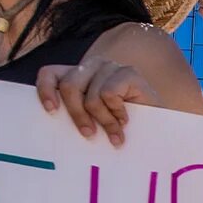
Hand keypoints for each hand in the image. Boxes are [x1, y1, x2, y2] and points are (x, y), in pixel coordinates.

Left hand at [36, 56, 156, 146]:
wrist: (157, 130)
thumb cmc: (119, 128)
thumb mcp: (91, 122)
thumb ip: (74, 116)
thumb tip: (50, 128)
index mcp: (76, 76)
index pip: (49, 74)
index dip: (45, 90)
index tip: (52, 111)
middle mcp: (91, 67)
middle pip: (69, 87)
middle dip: (78, 115)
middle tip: (89, 135)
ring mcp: (110, 67)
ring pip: (91, 96)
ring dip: (103, 120)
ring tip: (115, 135)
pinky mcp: (128, 72)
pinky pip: (109, 94)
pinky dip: (116, 113)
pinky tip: (126, 121)